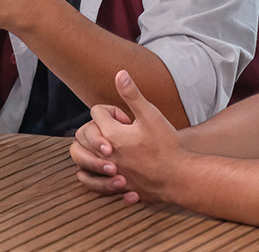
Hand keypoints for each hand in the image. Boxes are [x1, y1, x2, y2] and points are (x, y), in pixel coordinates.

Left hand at [76, 70, 182, 203]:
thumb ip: (132, 94)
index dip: (112, 111)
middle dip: (97, 126)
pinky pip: (88, 179)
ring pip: (81, 156)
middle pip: (84, 133)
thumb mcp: (150, 115)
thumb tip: (120, 73)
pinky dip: (89, 171)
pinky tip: (102, 166)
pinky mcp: (113, 186)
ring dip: (90, 147)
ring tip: (107, 146)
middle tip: (119, 131)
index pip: (97, 112)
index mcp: (112, 134)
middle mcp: (104, 153)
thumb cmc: (166, 146)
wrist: (177, 177)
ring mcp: (107, 171)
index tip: (127, 119)